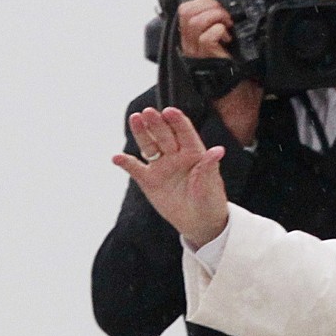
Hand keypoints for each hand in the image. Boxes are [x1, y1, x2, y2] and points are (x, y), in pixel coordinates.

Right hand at [112, 106, 227, 249]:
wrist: (200, 223)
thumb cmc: (210, 201)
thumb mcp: (211, 184)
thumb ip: (209, 166)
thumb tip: (218, 150)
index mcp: (194, 153)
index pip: (184, 132)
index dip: (177, 121)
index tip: (169, 111)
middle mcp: (175, 155)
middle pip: (164, 135)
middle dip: (156, 123)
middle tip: (148, 112)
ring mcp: (161, 166)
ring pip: (149, 145)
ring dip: (141, 133)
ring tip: (134, 119)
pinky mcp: (149, 181)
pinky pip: (135, 169)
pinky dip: (126, 163)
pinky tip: (117, 158)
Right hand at [177, 0, 261, 146]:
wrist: (238, 113)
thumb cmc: (236, 89)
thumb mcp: (229, 58)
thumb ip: (224, 39)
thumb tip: (234, 21)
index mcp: (194, 46)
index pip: (186, 12)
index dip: (203, 3)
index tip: (221, 10)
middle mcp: (191, 49)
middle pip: (186, 10)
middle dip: (209, 5)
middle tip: (225, 17)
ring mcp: (196, 54)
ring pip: (194, 19)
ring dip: (215, 16)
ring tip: (227, 28)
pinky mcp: (206, 60)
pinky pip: (208, 35)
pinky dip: (220, 31)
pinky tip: (228, 42)